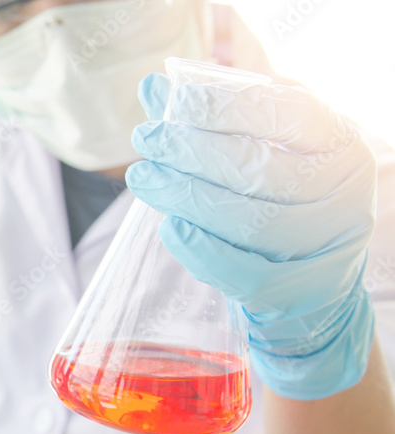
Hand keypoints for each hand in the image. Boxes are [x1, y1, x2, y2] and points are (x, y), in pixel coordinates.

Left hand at [126, 72, 376, 399]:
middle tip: (144, 138)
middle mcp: (344, 192)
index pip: (286, 113)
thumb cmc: (275, 205)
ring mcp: (327, 246)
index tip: (169, 100)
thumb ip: (208, 123)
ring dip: (187, 196)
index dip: (224, 105)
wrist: (310, 288)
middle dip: (191, 150)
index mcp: (337, 144)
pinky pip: (245, 272)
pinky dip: (202, 250)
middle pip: (260, 168)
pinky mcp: (302, 293)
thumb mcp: (258, 156)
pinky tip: (169, 228)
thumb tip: (152, 88)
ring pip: (251, 220)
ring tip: (142, 177)